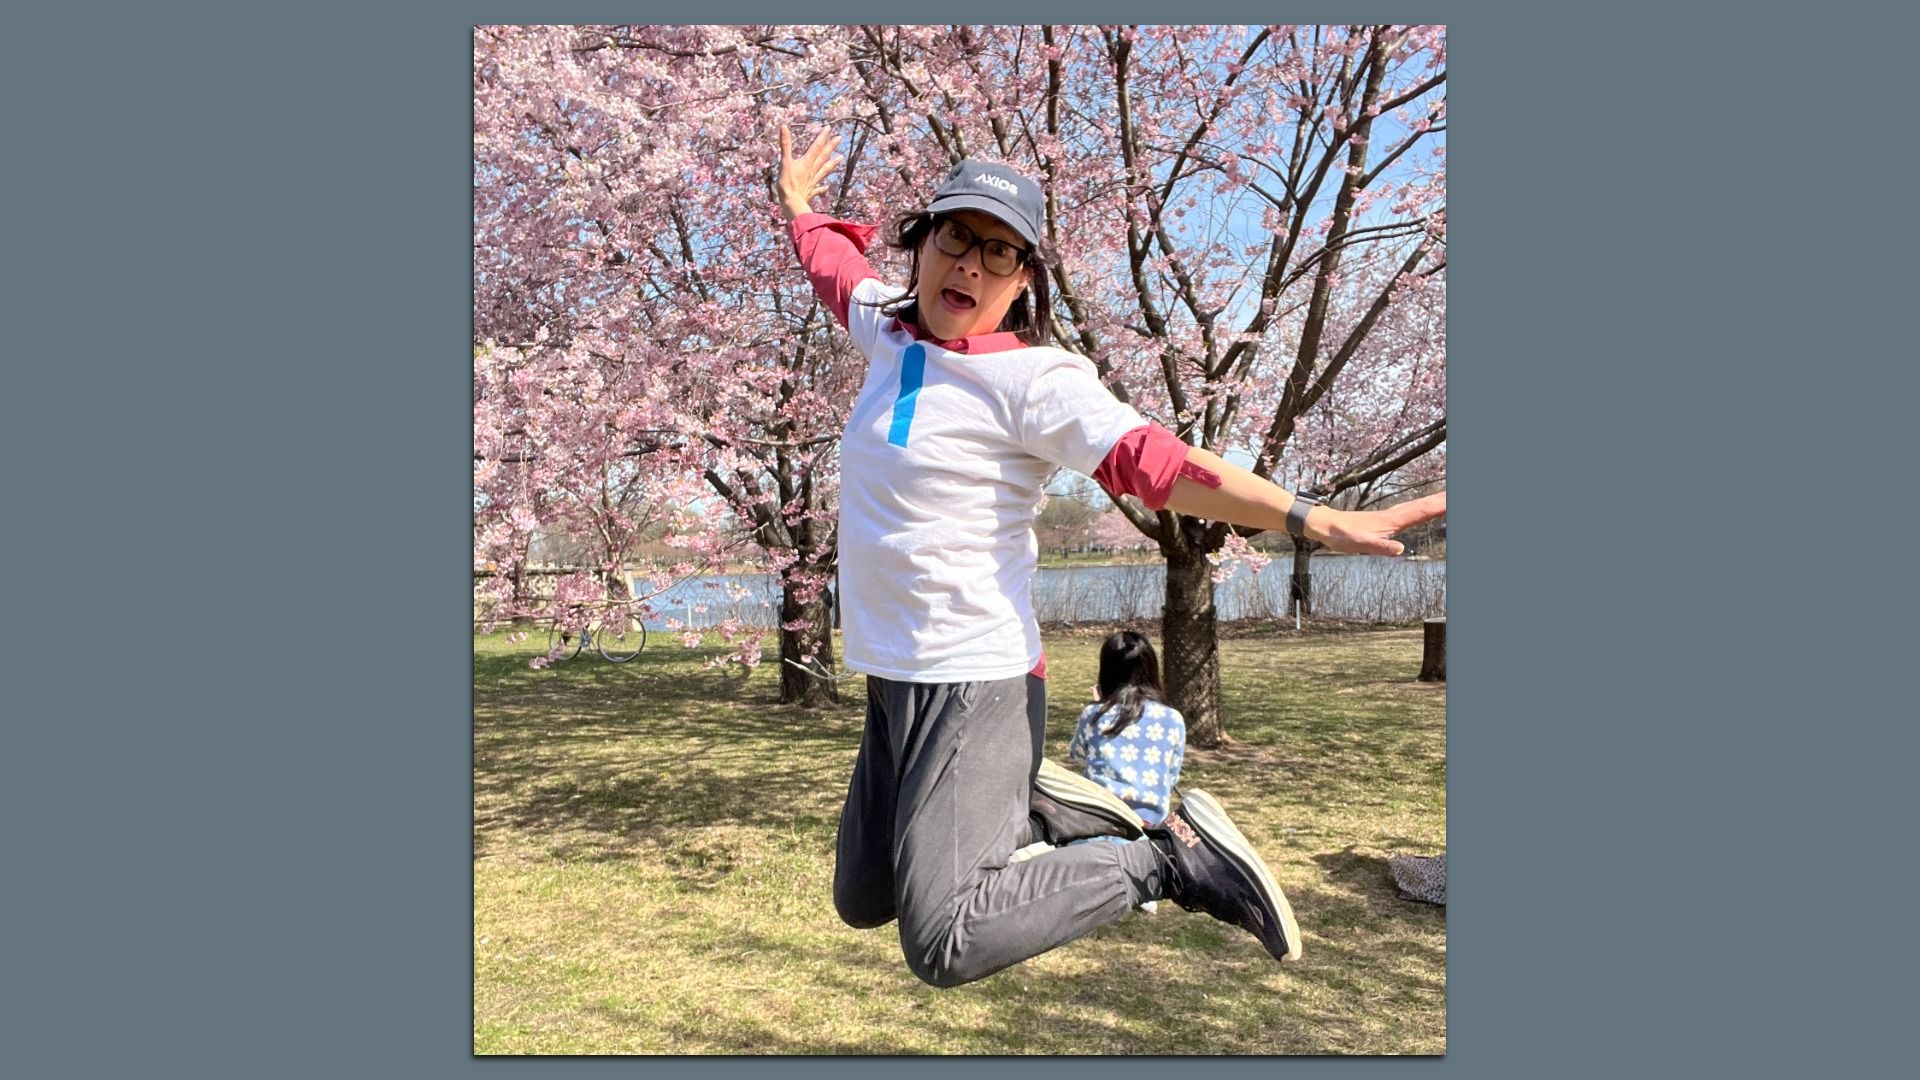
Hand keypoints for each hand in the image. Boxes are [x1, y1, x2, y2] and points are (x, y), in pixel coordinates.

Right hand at [776, 124, 843, 220]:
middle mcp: (812, 170)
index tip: (829, 128)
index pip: (816, 146)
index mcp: (807, 162)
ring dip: (832, 163)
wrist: (792, 203)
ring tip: (841, 158)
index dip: (822, 137)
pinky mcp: (810, 191)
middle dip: (831, 146)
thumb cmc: (787, 184)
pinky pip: (818, 189)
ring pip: (825, 170)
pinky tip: (826, 187)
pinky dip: (822, 187)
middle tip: (839, 138)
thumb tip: (784, 127)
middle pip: (823, 156)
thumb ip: (785, 145)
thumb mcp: (785, 162)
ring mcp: (813, 181)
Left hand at [1312, 491, 1444, 556]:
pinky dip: (1424, 508)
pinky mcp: (1386, 520)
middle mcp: (1395, 515)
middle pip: (1425, 505)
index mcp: (1393, 521)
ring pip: (1419, 506)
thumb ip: (1380, 547)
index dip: (1441, 506)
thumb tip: (1400, 550)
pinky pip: (1411, 512)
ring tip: (1450, 497)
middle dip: (1444, 499)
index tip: (1456, 498)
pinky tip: (1425, 509)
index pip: (1423, 511)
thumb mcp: (1360, 544)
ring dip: (1436, 502)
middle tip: (1461, 493)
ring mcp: (1391, 516)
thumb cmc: (1341, 535)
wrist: (1325, 525)